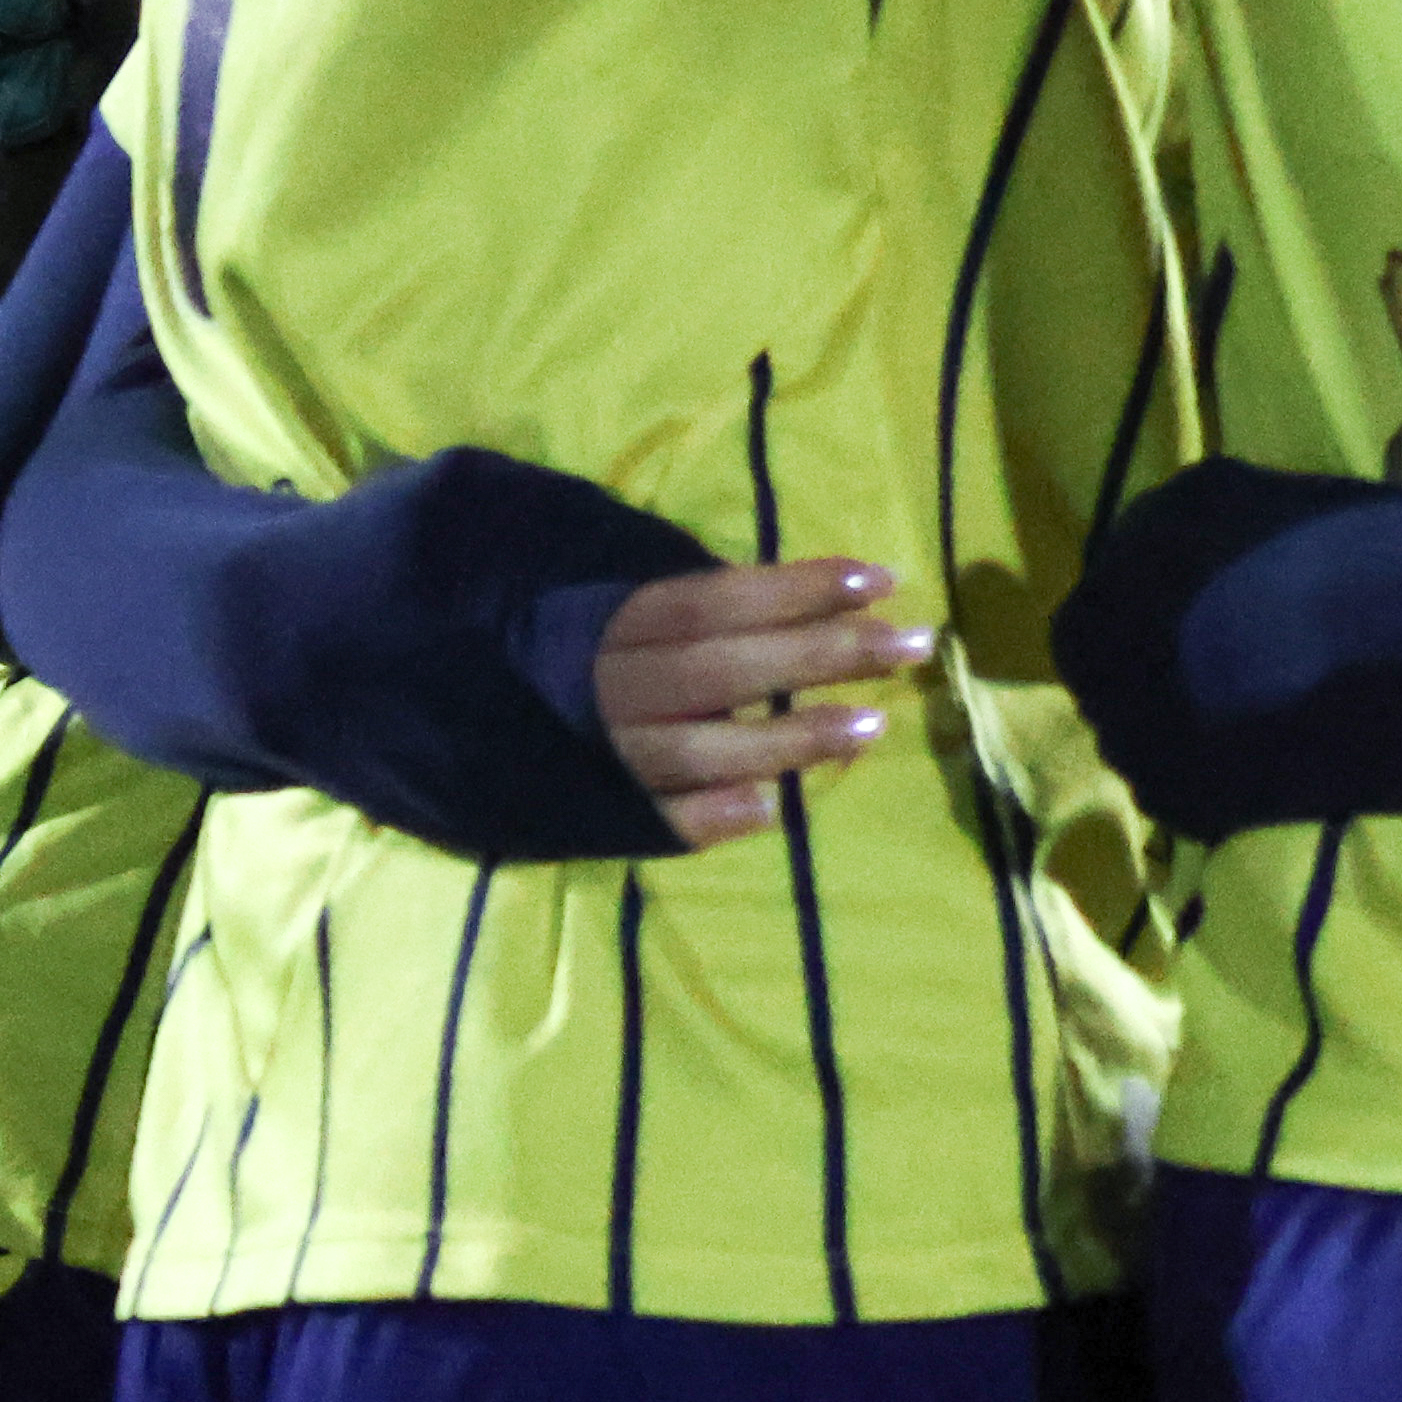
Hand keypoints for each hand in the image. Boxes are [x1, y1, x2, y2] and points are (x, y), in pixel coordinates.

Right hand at [593, 561, 922, 849]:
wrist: (491, 729)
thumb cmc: (603, 657)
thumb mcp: (646, 618)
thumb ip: (721, 612)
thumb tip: (837, 597)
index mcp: (618, 624)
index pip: (714, 599)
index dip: (796, 588)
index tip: (882, 581)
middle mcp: (609, 688)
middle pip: (719, 669)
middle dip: (818, 654)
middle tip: (910, 644)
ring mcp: (606, 756)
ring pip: (696, 749)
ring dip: (787, 739)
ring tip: (873, 725)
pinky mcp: (605, 817)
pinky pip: (659, 820)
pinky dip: (711, 816)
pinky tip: (771, 808)